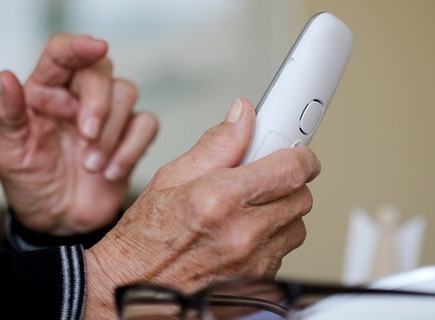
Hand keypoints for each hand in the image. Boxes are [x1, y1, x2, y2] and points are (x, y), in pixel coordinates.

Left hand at [0, 33, 158, 235]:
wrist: (59, 222)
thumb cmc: (31, 184)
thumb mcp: (8, 153)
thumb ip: (7, 114)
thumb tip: (6, 77)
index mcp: (45, 92)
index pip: (62, 54)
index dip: (79, 46)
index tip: (96, 46)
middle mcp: (78, 97)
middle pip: (101, 70)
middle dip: (98, 103)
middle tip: (86, 136)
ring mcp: (108, 116)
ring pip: (127, 93)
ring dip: (112, 133)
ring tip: (92, 167)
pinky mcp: (131, 137)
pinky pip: (146, 124)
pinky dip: (132, 148)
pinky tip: (112, 173)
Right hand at [83, 98, 320, 317]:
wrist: (133, 288)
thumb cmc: (146, 238)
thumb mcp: (171, 177)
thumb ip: (216, 144)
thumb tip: (243, 116)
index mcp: (220, 199)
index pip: (290, 169)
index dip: (301, 156)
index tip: (298, 152)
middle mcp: (242, 234)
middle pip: (301, 197)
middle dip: (288, 183)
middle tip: (263, 179)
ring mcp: (253, 264)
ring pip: (296, 226)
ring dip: (281, 213)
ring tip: (248, 210)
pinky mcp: (258, 284)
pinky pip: (283, 253)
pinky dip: (271, 240)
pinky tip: (243, 236)